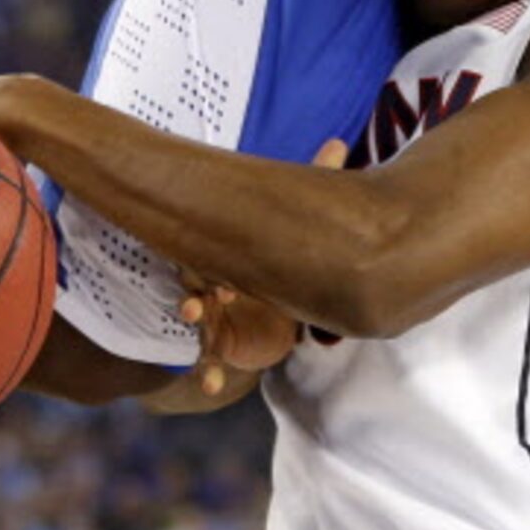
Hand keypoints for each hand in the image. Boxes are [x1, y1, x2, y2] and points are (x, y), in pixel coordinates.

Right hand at [160, 137, 342, 398]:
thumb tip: (338, 143)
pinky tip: (210, 386)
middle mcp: (215, 285)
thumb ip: (314, 184)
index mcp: (227, 257)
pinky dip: (208, 375)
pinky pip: (210, 363)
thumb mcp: (295, 228)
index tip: (209, 276)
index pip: (211, 255)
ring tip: (194, 336)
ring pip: (198, 325)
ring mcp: (216, 317)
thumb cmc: (279, 264)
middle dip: (191, 296)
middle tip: (191, 302)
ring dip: (194, 331)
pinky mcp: (224, 346)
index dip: (206, 265)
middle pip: (196, 288)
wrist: (266, 311)